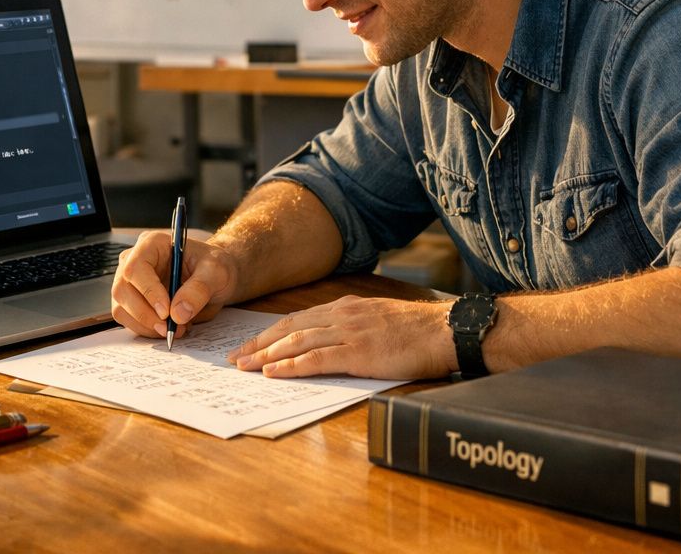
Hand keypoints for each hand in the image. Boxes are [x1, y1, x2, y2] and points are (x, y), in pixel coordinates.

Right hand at [110, 230, 240, 339]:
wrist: (214, 279)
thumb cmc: (213, 267)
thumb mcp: (216, 272)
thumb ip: (199, 289)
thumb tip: (178, 314)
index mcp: (152, 244)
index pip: (136, 267)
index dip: (148, 291)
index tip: (166, 312)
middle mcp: (135, 260)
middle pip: (122, 289)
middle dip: (145, 314)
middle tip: (170, 328)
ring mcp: (130, 282)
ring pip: (121, 308)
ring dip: (146, 325)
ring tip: (175, 329)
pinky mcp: (132, 301)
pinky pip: (128, 320)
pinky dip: (147, 330)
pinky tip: (169, 328)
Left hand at [226, 296, 457, 379]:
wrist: (445, 331)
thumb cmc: (417, 332)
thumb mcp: (378, 320)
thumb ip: (354, 327)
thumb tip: (331, 343)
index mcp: (345, 308)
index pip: (298, 319)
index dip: (270, 333)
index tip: (250, 345)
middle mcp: (342, 316)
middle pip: (289, 328)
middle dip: (259, 344)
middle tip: (235, 358)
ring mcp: (349, 333)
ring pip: (297, 342)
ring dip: (267, 355)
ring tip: (245, 367)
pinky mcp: (359, 353)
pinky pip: (317, 359)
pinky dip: (292, 365)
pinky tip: (275, 372)